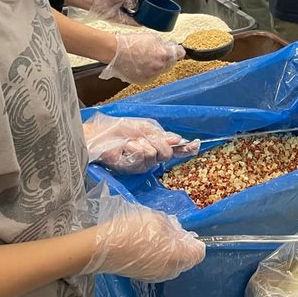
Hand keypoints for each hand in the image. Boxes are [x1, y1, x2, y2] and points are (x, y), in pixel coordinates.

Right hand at [81, 192, 204, 279]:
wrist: (104, 248)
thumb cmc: (132, 230)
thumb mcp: (157, 219)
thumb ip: (173, 226)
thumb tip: (178, 232)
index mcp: (177, 256)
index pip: (198, 253)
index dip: (194, 240)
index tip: (186, 232)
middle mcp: (170, 270)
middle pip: (186, 259)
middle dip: (182, 245)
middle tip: (170, 230)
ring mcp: (157, 275)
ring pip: (173, 264)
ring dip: (170, 251)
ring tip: (157, 236)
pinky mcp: (144, 276)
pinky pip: (160, 266)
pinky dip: (159, 256)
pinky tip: (147, 245)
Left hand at [83, 113, 199, 173]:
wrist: (101, 135)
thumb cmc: (120, 129)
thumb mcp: (145, 127)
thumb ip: (162, 135)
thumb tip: (178, 140)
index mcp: (155, 144)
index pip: (174, 149)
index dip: (185, 149)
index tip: (196, 145)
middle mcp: (151, 156)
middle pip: (167, 153)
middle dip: (159, 142)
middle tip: (146, 138)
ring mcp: (143, 164)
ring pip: (155, 155)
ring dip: (143, 144)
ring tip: (130, 142)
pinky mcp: (133, 169)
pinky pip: (143, 157)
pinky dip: (135, 148)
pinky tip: (126, 148)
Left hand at [86, 0, 146, 23]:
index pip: (137, 1)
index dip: (143, 3)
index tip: (149, 4)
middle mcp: (122, 5)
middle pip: (135, 9)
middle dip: (141, 11)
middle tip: (149, 12)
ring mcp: (120, 13)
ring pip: (132, 16)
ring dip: (138, 18)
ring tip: (146, 18)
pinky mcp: (117, 19)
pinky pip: (127, 22)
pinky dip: (134, 23)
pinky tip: (140, 23)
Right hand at [102, 33, 184, 82]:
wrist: (115, 52)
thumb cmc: (131, 43)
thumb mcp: (152, 38)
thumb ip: (163, 44)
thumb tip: (169, 47)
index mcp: (164, 55)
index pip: (180, 54)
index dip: (177, 51)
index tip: (176, 50)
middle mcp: (160, 67)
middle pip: (170, 63)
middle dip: (166, 58)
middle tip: (156, 53)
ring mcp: (152, 75)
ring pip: (160, 71)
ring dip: (156, 66)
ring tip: (144, 58)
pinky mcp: (144, 81)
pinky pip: (151, 76)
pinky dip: (148, 71)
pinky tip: (140, 65)